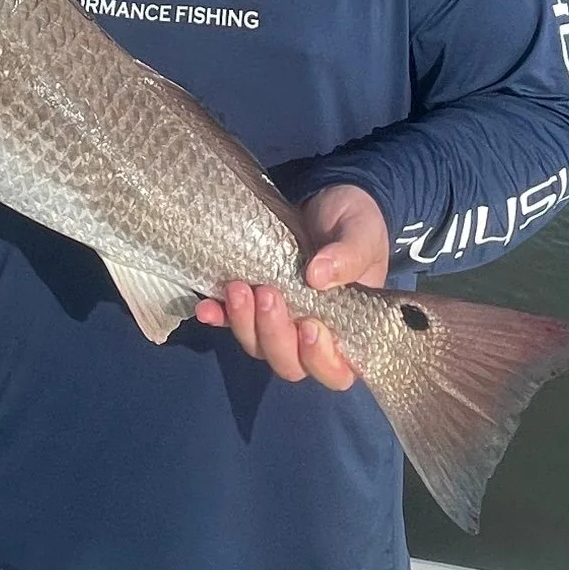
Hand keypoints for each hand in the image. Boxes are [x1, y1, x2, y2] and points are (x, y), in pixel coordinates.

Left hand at [195, 184, 390, 387]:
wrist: (326, 199)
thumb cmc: (356, 225)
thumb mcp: (362, 234)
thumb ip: (349, 256)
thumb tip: (317, 276)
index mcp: (349, 330)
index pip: (337, 370)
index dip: (320, 360)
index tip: (309, 325)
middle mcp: (311, 336)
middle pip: (289, 364)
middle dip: (274, 335)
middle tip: (268, 294)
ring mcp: (279, 322)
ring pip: (257, 346)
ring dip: (244, 323)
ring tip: (238, 288)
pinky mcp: (252, 305)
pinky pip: (230, 321)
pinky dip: (218, 316)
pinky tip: (206, 305)